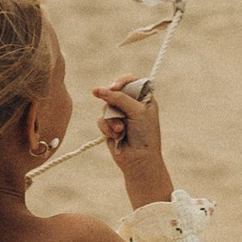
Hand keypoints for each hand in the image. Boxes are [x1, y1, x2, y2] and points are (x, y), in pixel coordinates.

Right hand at [93, 78, 172, 204]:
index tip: (114, 87)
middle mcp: (132, 105)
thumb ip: (118, 98)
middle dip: (114, 102)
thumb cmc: (144, 135)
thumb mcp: (137, 111)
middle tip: (115, 108)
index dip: (121, 82)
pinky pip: (101, 120)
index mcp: (144, 98)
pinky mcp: (110, 127)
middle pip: (114, 92)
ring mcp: (120, 116)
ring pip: (105, 107)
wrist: (139, 160)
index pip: (131, 81)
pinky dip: (107, 128)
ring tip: (121, 130)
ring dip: (112, 119)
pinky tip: (117, 136)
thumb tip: (97, 90)